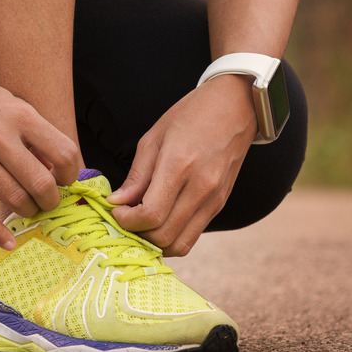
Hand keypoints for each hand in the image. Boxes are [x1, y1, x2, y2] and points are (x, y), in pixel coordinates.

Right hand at [0, 65, 80, 249]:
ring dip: (27, 212)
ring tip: (26, 209)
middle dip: (50, 200)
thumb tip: (54, 168)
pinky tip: (8, 242)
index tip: (64, 181)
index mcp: (18, 114)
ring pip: (14, 200)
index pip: (64, 153)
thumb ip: (31, 131)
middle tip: (47, 202)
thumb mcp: (6, 101)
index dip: (70, 174)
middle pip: (42, 184)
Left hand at [106, 75, 256, 255]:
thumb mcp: (153, 138)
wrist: (236, 107)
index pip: (151, 214)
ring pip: (180, 244)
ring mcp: (214, 199)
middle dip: (137, 234)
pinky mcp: (220, 204)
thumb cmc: (190, 116)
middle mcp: (201, 187)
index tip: (115, 211)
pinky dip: (172, 236)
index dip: (126, 221)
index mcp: (179, 165)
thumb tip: (116, 202)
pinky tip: (159, 221)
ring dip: (155, 242)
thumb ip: (136, 176)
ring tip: (140, 225)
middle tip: (124, 220)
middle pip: (164, 236)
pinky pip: (193, 235)